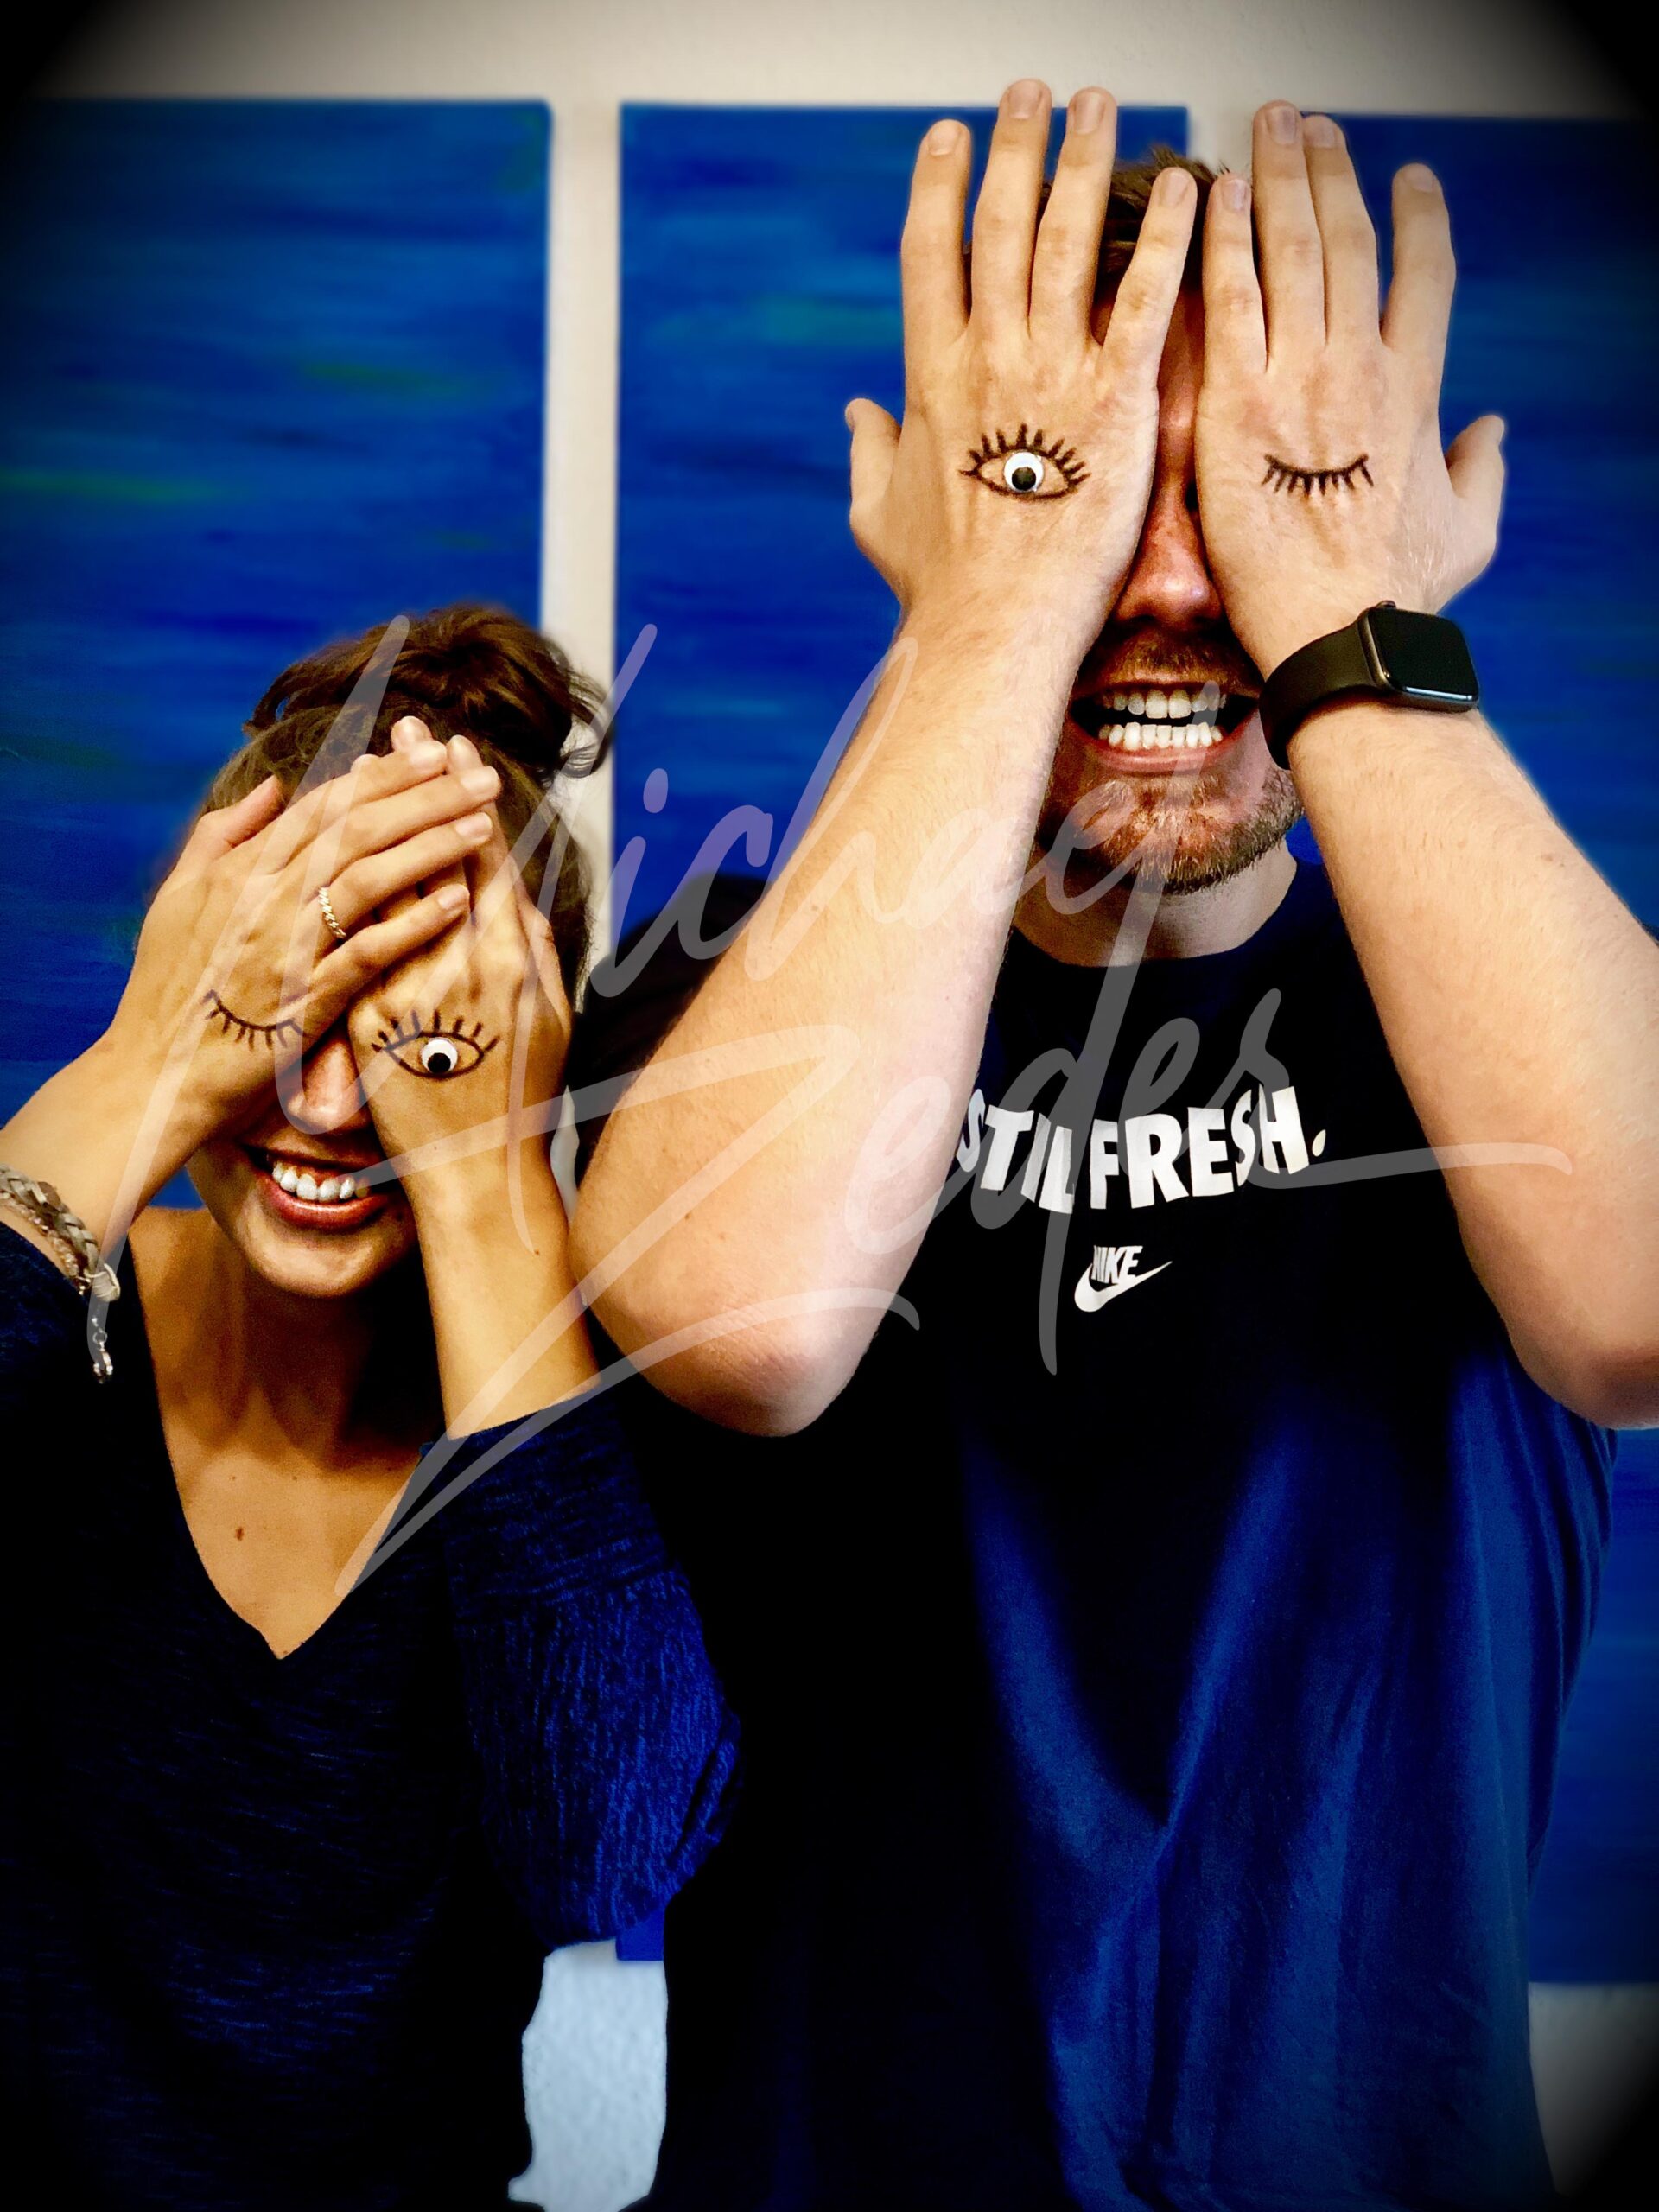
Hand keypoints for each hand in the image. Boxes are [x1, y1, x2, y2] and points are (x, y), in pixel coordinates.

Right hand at [103, 737, 501, 1162]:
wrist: (156, 1073)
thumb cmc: (169, 987)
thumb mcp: (179, 897)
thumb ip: (223, 834)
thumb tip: (273, 787)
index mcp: (240, 870)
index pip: (324, 806)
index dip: (383, 776)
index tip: (434, 754)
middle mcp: (264, 899)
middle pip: (357, 830)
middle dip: (424, 797)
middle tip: (481, 776)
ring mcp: (285, 947)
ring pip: (367, 878)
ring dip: (430, 847)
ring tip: (483, 825)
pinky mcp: (305, 999)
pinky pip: (366, 953)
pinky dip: (411, 924)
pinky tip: (456, 901)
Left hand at [347, 729, 571, 1192]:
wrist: (475, 1170)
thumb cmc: (523, 1092)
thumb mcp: (551, 1012)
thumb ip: (534, 944)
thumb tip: (513, 885)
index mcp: (511, 959)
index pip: (484, 855)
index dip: (467, 796)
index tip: (458, 751)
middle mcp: (459, 966)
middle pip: (430, 853)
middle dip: (417, 786)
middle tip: (407, 731)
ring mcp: (406, 989)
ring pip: (383, 883)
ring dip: (373, 818)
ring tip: (367, 768)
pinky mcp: (365, 1016)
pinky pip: (349, 936)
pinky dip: (341, 885)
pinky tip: (330, 845)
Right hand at [846, 82, 1197, 663]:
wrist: (994, 632)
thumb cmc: (935, 588)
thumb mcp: (875, 514)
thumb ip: (866, 450)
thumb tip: (856, 409)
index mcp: (929, 378)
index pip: (930, 255)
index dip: (940, 187)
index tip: (951, 136)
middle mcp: (989, 359)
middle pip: (1001, 226)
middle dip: (1017, 148)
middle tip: (1035, 93)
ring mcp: (1053, 376)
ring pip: (1070, 242)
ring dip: (1086, 163)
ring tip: (1100, 106)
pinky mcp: (1118, 404)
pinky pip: (1148, 302)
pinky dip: (1168, 240)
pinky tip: (1187, 189)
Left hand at [1194, 104, 1504, 676]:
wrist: (1339, 639)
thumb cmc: (1400, 598)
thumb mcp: (1467, 533)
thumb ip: (1482, 472)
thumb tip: (1493, 429)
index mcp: (1414, 392)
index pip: (1424, 275)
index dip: (1418, 217)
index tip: (1407, 175)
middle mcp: (1357, 370)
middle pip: (1347, 242)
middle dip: (1329, 172)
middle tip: (1310, 126)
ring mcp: (1296, 383)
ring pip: (1288, 252)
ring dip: (1276, 180)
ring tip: (1266, 131)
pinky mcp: (1235, 408)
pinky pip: (1228, 303)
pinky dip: (1222, 242)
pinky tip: (1214, 195)